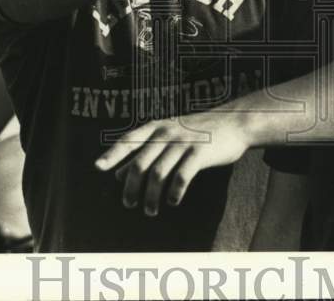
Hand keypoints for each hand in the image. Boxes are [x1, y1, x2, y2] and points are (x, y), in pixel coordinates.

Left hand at [94, 112, 251, 215]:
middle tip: (129, 204)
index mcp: (157, 127)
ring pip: (158, 174)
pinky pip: (181, 177)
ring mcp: (183, 142)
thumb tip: (119, 174)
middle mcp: (167, 133)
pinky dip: (174, 192)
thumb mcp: (169, 135)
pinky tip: (173, 201)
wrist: (234, 122)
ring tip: (150, 210)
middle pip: (140, 164)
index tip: (99, 168)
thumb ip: (146, 151)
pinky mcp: (200, 153)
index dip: (113, 154)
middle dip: (131, 188)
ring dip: (151, 197)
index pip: (128, 140)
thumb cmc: (198, 131)